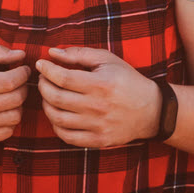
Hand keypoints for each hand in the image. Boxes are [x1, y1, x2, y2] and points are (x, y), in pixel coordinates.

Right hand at [0, 46, 30, 144]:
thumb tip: (21, 55)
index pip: (12, 81)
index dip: (23, 74)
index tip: (22, 70)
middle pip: (17, 99)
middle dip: (23, 88)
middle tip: (17, 82)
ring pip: (16, 117)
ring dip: (18, 105)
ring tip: (9, 97)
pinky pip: (8, 132)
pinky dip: (10, 121)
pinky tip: (2, 111)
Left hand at [35, 47, 160, 148]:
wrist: (152, 110)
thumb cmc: (127, 80)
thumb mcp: (107, 60)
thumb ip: (78, 54)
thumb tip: (52, 52)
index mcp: (100, 84)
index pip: (62, 78)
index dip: (46, 70)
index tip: (41, 64)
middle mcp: (98, 107)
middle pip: (56, 98)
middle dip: (42, 86)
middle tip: (43, 79)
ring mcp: (98, 126)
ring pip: (58, 118)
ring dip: (46, 105)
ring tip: (48, 95)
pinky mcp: (98, 140)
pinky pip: (67, 136)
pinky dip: (56, 126)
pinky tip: (56, 114)